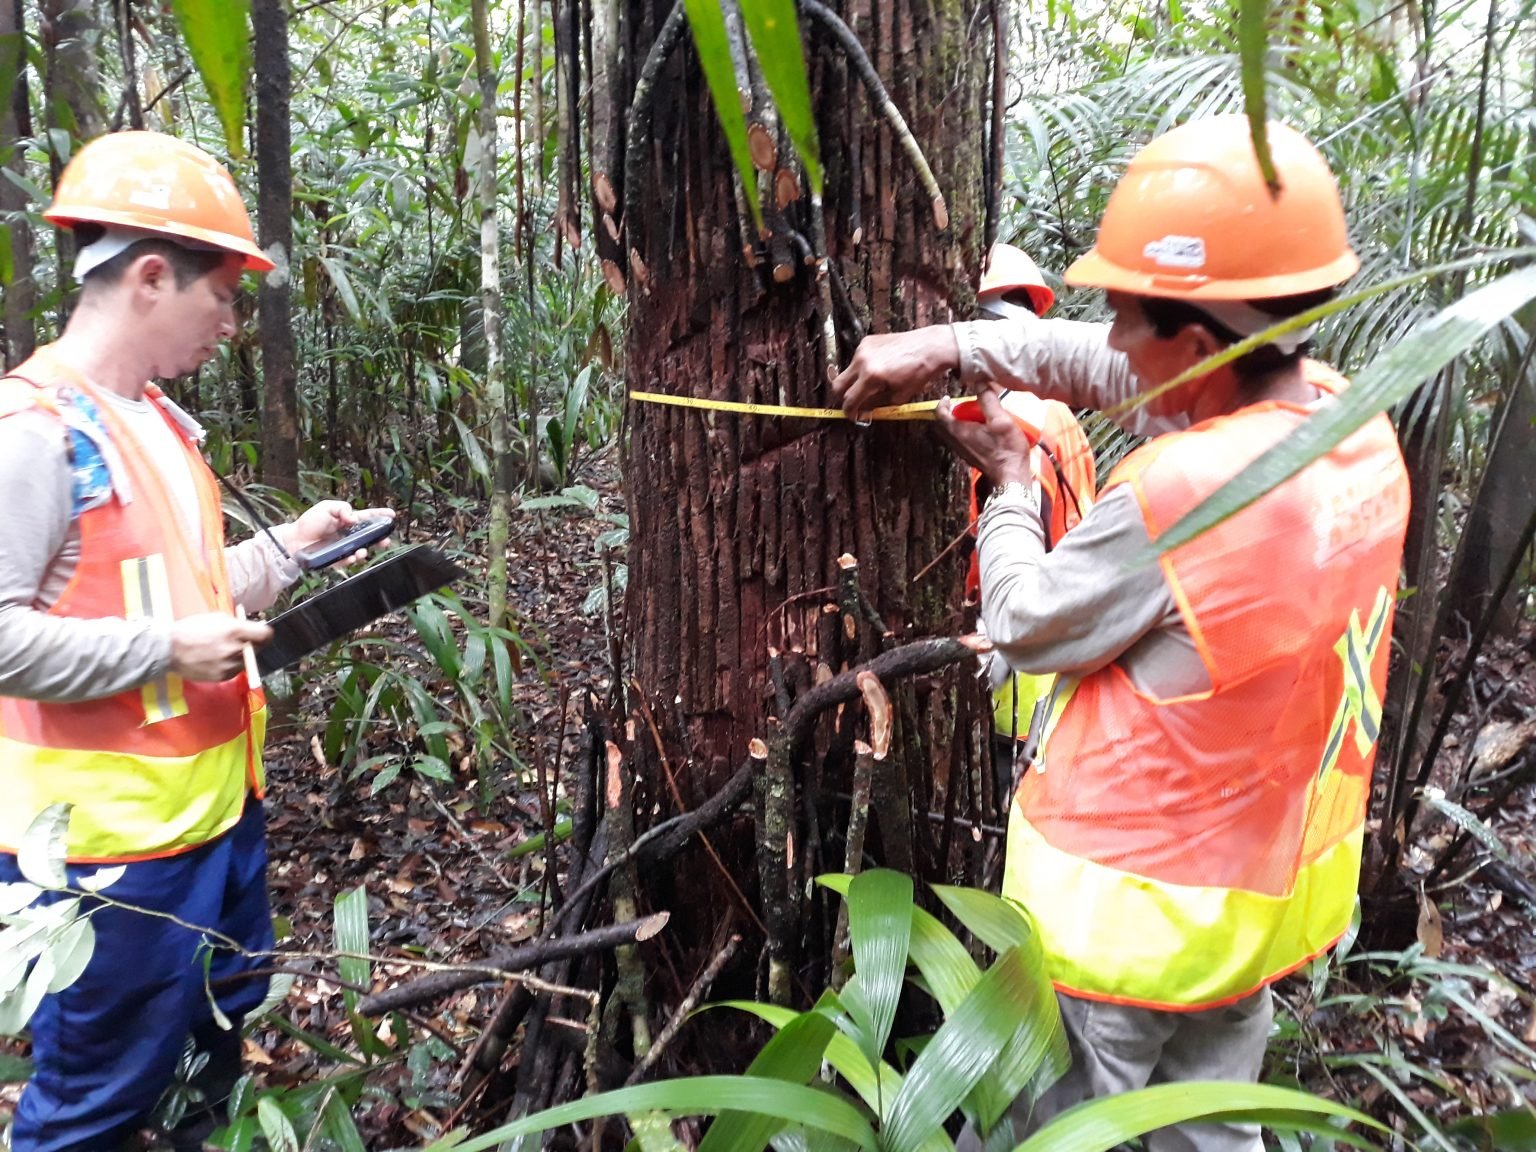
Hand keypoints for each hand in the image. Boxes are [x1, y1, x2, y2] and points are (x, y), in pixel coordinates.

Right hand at [169, 613, 272, 681]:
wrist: (168, 650)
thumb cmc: (192, 629)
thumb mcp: (217, 618)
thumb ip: (238, 623)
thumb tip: (254, 626)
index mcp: (235, 631)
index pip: (266, 634)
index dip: (265, 632)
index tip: (260, 632)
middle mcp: (236, 649)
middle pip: (259, 648)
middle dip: (253, 643)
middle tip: (241, 640)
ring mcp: (229, 665)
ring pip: (247, 661)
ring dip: (241, 655)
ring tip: (224, 650)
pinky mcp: (223, 676)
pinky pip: (235, 670)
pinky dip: (231, 664)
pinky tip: (217, 659)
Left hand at [285, 501, 394, 568]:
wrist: (294, 540)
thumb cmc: (309, 522)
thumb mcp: (326, 507)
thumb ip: (342, 508)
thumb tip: (354, 518)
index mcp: (347, 520)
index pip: (367, 517)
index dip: (380, 516)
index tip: (392, 515)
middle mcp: (348, 534)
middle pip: (369, 536)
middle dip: (380, 538)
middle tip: (386, 540)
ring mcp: (343, 547)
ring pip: (361, 550)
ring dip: (365, 551)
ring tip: (363, 551)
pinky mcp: (337, 558)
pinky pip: (348, 560)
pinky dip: (351, 559)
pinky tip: (352, 556)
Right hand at [832, 327, 960, 416]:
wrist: (930, 347)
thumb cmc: (919, 372)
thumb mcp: (898, 396)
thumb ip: (875, 404)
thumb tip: (862, 410)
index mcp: (871, 377)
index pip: (849, 399)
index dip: (849, 412)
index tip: (852, 416)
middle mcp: (862, 361)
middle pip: (837, 385)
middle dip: (843, 397)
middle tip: (854, 403)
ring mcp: (863, 349)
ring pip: (847, 372)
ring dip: (854, 382)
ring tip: (872, 386)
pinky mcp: (867, 341)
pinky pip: (857, 360)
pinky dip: (862, 368)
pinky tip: (877, 370)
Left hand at [935, 386, 1034, 485]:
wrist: (1011, 476)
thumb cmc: (1006, 450)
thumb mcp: (1000, 420)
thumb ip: (988, 400)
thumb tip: (979, 382)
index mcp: (960, 432)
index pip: (941, 415)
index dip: (941, 404)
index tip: (947, 397)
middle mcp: (958, 443)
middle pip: (945, 425)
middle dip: (950, 412)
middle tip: (962, 404)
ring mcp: (964, 452)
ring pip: (954, 434)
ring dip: (960, 422)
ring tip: (975, 415)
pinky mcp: (972, 457)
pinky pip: (963, 441)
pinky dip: (967, 432)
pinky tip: (983, 429)